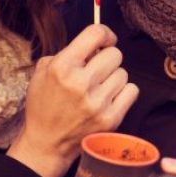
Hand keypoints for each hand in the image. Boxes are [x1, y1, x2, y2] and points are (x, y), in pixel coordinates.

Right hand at [7, 24, 138, 176]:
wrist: (46, 143)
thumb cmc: (44, 104)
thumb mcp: (43, 71)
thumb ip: (69, 53)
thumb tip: (96, 45)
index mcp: (61, 67)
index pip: (96, 33)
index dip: (105, 34)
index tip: (105, 40)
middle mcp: (80, 83)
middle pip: (115, 54)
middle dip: (107, 59)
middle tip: (97, 69)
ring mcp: (97, 103)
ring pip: (123, 73)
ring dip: (113, 77)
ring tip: (99, 87)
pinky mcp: (110, 119)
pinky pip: (132, 91)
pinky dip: (123, 92)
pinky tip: (109, 97)